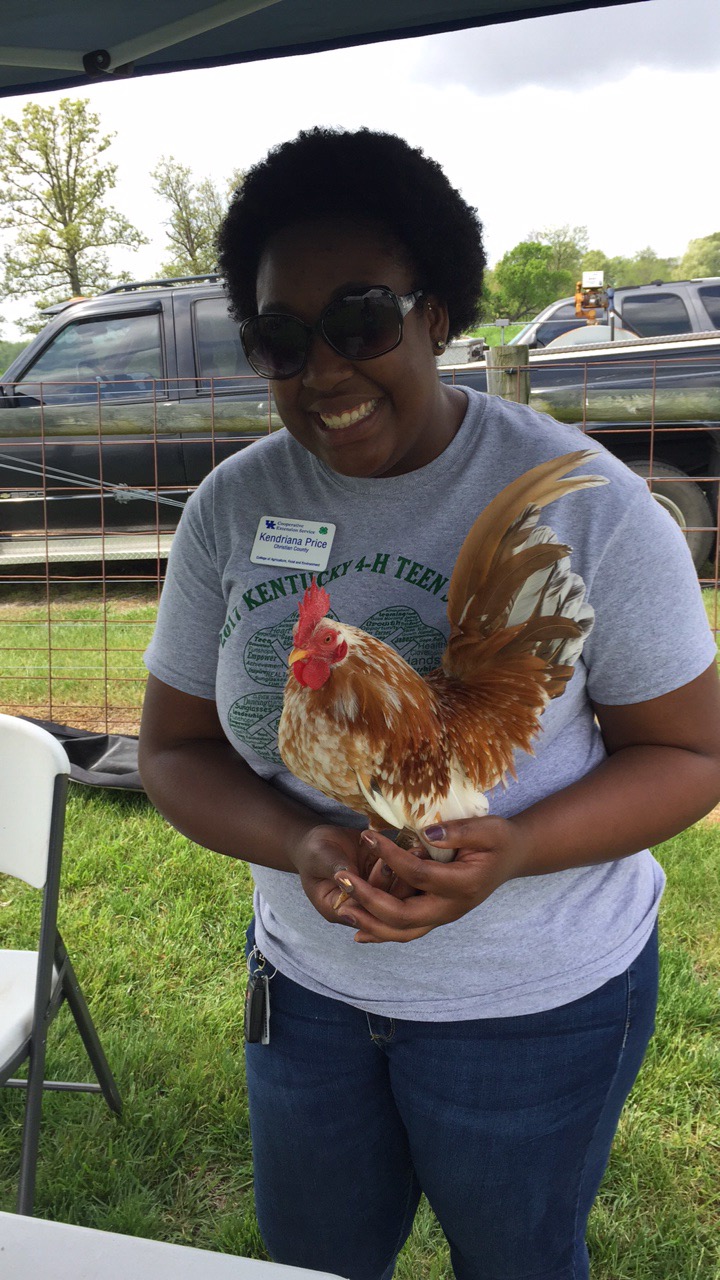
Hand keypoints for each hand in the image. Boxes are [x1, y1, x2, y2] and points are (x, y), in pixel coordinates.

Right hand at [291, 824, 415, 926]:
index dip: (377, 891)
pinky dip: (410, 866)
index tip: (387, 866)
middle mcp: (361, 908)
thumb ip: (334, 866)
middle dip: (399, 883)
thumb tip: (346, 873)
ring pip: (397, 894)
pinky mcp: (385, 882)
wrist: (321, 840)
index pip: (364, 911)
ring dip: (409, 875)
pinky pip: (401, 879)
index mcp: (340, 910)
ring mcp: (375, 895)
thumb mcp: (319, 857)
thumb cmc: (314, 851)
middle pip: (385, 906)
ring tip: (418, 851)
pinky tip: (419, 850)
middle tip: (410, 858)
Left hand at [332, 817, 530, 942]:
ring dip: (370, 924)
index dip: (390, 856)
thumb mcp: (488, 829)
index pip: (418, 874)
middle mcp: (452, 908)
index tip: (367, 836)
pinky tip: (358, 933)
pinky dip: (382, 934)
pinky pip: (407, 933)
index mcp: (463, 884)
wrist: (513, 858)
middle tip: (341, 879)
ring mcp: (444, 916)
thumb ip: (459, 831)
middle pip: (403, 914)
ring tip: (342, 909)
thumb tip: (426, 833)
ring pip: (403, 932)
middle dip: (369, 898)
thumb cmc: (499, 839)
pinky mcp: (438, 917)